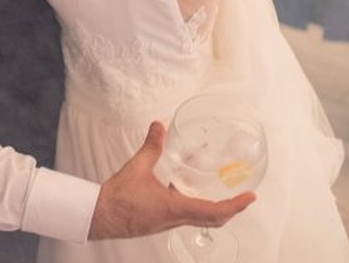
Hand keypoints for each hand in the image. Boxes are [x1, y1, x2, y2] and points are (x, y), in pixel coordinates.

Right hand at [88, 121, 254, 240]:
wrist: (98, 216)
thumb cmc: (117, 198)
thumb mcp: (137, 167)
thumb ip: (151, 146)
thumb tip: (159, 126)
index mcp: (174, 208)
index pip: (214, 211)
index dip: (235, 205)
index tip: (250, 197)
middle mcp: (175, 219)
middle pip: (213, 220)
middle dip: (231, 209)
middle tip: (243, 196)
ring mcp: (168, 223)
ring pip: (200, 219)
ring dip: (215, 208)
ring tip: (222, 191)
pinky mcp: (160, 222)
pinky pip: (186, 216)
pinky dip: (197, 206)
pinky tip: (188, 190)